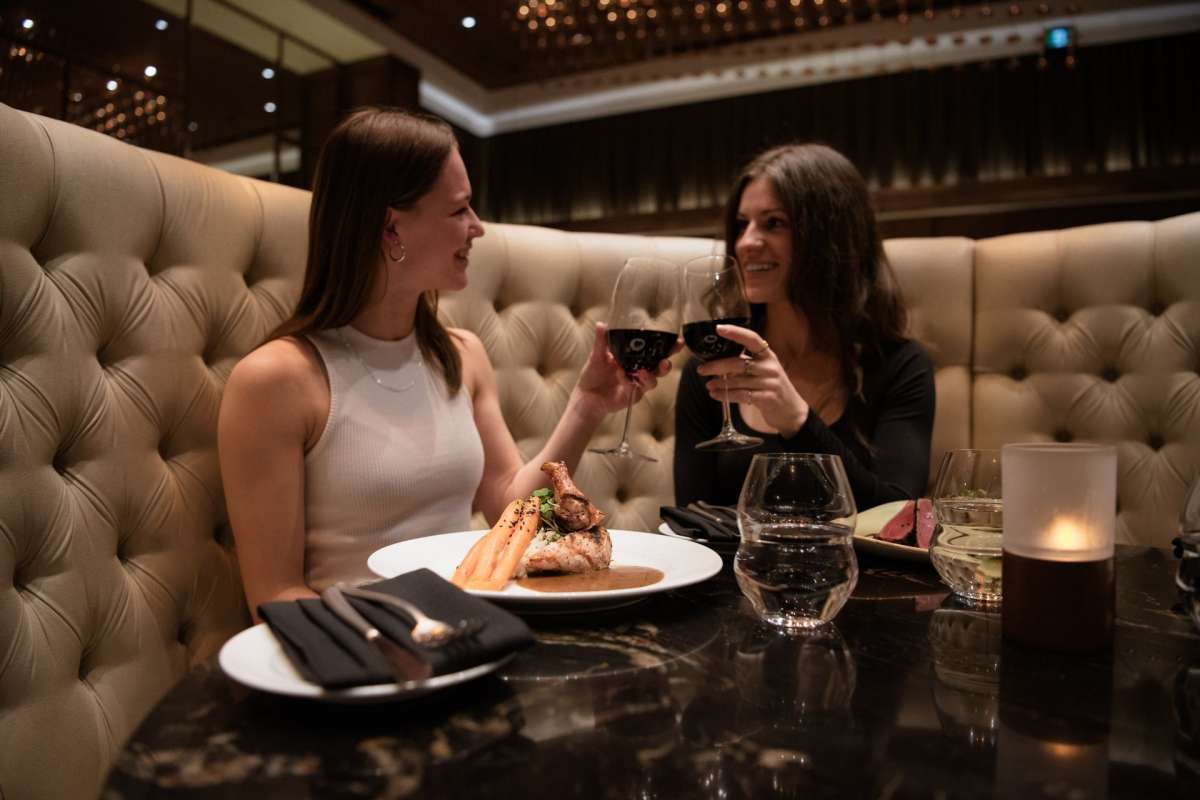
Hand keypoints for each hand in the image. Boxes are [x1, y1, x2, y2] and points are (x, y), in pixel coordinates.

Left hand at [573, 322, 679, 420]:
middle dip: (666, 364)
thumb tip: (601, 324)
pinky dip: (630, 381)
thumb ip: (602, 341)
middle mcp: (640, 370)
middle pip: (660, 367)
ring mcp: (638, 383)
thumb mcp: (597, 355)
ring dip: (650, 376)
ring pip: (653, 381)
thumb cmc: (594, 374)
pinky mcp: (633, 395)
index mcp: (636, 357)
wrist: (586, 395)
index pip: (656, 351)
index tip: (677, 341)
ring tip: (642, 371)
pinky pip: (636, 389)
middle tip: (665, 362)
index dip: (669, 347)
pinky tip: (622, 375)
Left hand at [695, 324, 809, 436]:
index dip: (736, 332)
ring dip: (720, 383)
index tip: (719, 328)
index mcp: (768, 356)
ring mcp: (770, 383)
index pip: (752, 339)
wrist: (791, 411)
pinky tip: (716, 395)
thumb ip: (746, 363)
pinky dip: (726, 395)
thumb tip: (717, 360)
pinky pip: (742, 395)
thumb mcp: (764, 371)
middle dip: (717, 366)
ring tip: (708, 385)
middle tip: (701, 369)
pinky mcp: (767, 398)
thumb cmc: (772, 388)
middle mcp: (770, 367)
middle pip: (739, 362)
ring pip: (738, 381)